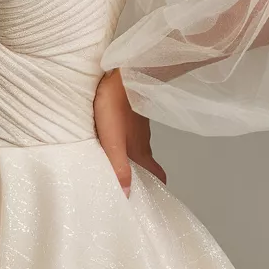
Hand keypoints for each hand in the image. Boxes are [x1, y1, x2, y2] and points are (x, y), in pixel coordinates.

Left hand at [93, 68, 166, 194]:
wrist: (124, 73)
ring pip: (137, 146)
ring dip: (129, 157)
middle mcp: (142, 141)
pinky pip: (130, 132)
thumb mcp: (113, 141)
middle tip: (128, 184)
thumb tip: (127, 194)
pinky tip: (112, 137)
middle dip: (139, 174)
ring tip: (115, 163)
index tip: (151, 196)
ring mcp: (138, 126)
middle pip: (145, 162)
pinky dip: (124, 140)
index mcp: (140, 151)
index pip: (157, 174)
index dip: (156, 184)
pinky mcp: (131, 113)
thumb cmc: (116, 106)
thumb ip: (119, 166)